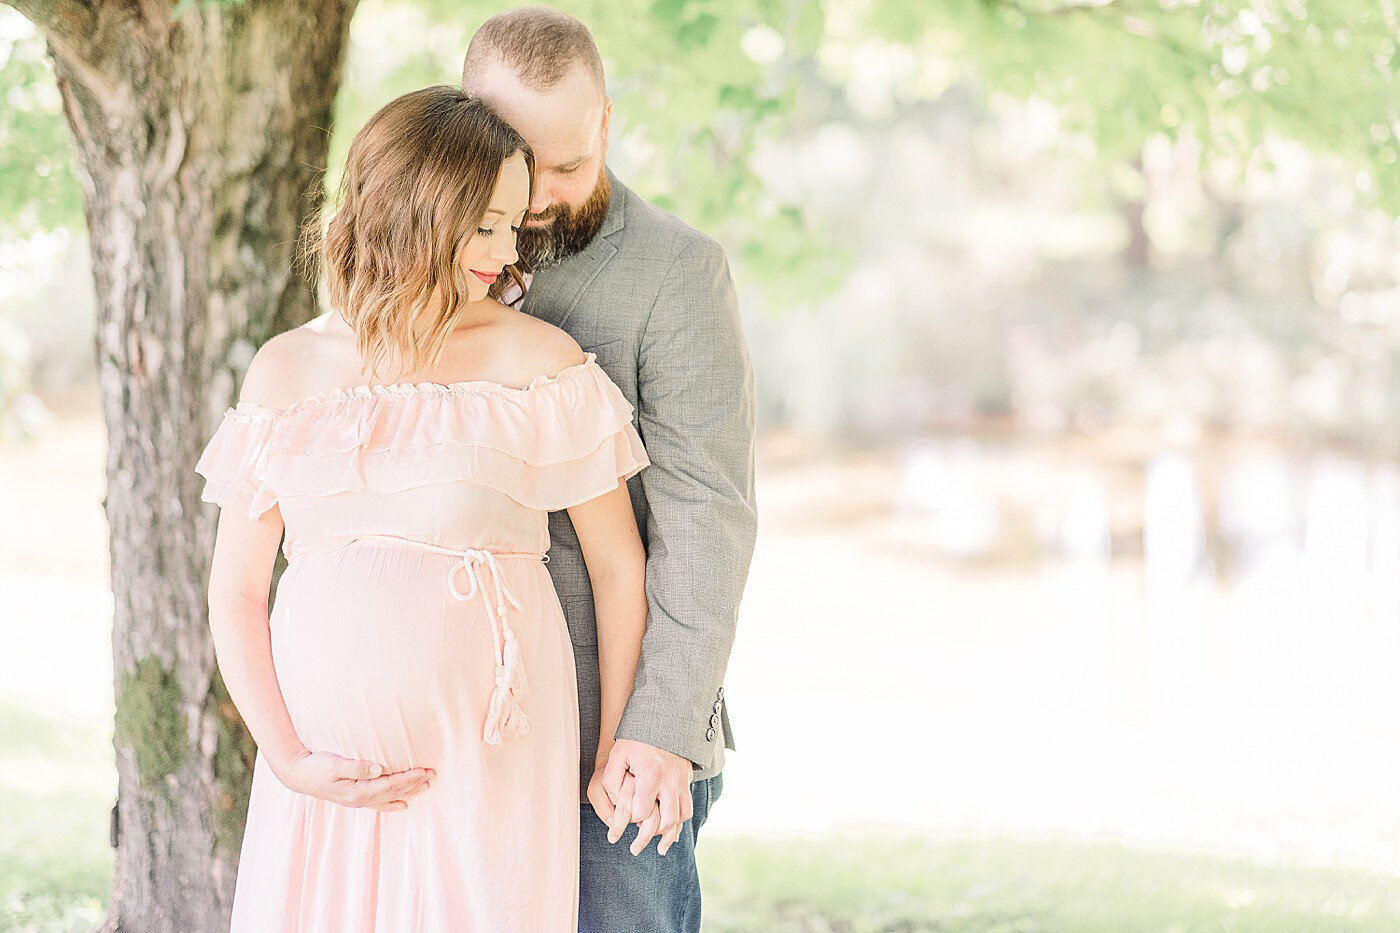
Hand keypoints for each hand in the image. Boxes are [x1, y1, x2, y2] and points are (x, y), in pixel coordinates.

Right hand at [270, 748, 434, 811]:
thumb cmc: (315, 766)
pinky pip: (378, 803)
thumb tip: (378, 769)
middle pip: (393, 792)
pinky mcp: (353, 797)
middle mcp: (359, 799)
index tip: (424, 770)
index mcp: (357, 791)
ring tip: (425, 786)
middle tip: (432, 775)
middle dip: (413, 784)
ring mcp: (356, 800)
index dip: (408, 778)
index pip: (390, 784)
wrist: (296, 774)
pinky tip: (403, 805)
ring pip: (388, 797)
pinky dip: (392, 803)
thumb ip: (356, 766)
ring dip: (407, 791)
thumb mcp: (334, 764)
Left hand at [597, 739, 692, 856]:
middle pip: (666, 821)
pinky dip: (680, 822)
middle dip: (649, 836)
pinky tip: (671, 832)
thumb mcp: (619, 754)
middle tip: (635, 849)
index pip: (642, 812)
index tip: (624, 819)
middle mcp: (669, 782)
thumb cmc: (637, 739)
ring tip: (658, 847)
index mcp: (651, 775)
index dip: (632, 819)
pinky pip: (687, 808)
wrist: (665, 722)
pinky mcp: (686, 781)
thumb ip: (612, 778)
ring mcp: (681, 782)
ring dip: (669, 833)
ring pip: (681, 817)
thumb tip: (611, 801)